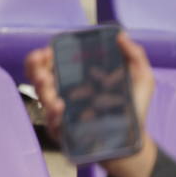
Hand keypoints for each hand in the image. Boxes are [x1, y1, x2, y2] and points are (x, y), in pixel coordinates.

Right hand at [26, 31, 158, 176]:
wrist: (134, 141)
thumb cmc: (133, 108)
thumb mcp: (140, 79)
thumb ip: (134, 55)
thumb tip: (121, 35)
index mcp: (74, 76)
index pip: (48, 61)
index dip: (41, 55)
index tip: (47, 52)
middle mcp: (62, 91)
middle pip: (37, 75)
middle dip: (34, 70)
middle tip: (42, 74)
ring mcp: (61, 112)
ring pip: (42, 99)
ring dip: (44, 94)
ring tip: (55, 98)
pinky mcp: (63, 132)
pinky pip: (51, 124)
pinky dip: (54, 117)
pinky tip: (61, 112)